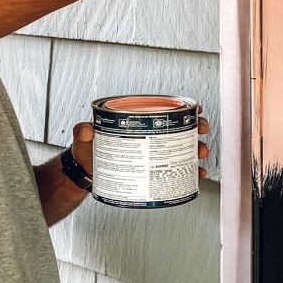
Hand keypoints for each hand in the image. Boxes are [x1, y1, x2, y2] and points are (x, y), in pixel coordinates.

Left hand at [69, 107, 210, 179]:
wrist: (85, 174)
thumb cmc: (86, 151)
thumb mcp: (84, 138)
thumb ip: (82, 132)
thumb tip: (86, 129)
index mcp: (136, 122)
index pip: (163, 110)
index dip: (184, 108)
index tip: (196, 110)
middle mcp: (148, 135)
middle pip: (179, 128)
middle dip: (195, 129)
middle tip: (201, 133)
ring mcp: (151, 153)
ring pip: (181, 148)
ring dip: (196, 150)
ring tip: (200, 155)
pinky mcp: (152, 171)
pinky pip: (175, 170)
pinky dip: (188, 172)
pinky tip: (196, 174)